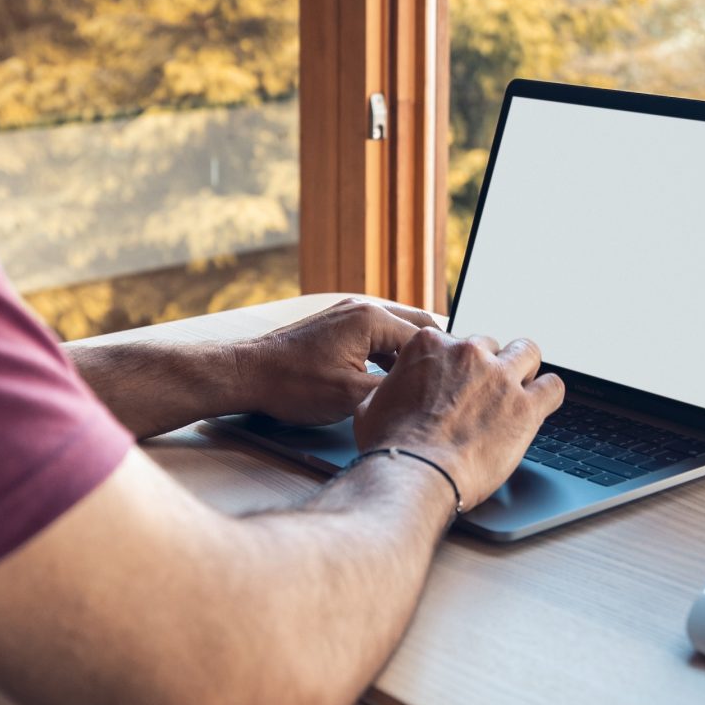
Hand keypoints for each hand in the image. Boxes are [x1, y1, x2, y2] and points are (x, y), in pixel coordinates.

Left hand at [234, 297, 441, 427]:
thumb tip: (424, 395)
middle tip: (448, 382)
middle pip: (416, 327)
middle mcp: (363, 308)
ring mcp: (348, 314)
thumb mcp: (353, 397)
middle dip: (432, 355)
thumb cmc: (292, 385)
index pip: (426, 339)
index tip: (456, 385)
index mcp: (372, 318)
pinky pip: (375, 336)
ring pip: (395, 332)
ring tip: (423, 385)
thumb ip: (395, 390)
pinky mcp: (336, 325)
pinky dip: (388, 355)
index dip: (443, 365)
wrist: (248, 375)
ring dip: (409, 356)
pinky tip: (390, 380)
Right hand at [352, 329, 563, 506]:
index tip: (459, 379)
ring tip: (521, 386)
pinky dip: (549, 393)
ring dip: (525, 367)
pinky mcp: (526, 407)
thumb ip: (391, 389)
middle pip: (492, 345)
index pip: (455, 340)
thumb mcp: (372, 405)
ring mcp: (500, 378)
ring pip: (528, 352)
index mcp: (431, 345)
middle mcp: (469, 353)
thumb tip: (390, 393)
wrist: (415, 474)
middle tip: (487, 390)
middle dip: (490, 365)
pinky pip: (554, 387)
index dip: (458, 363)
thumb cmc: (390, 445)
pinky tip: (544, 403)